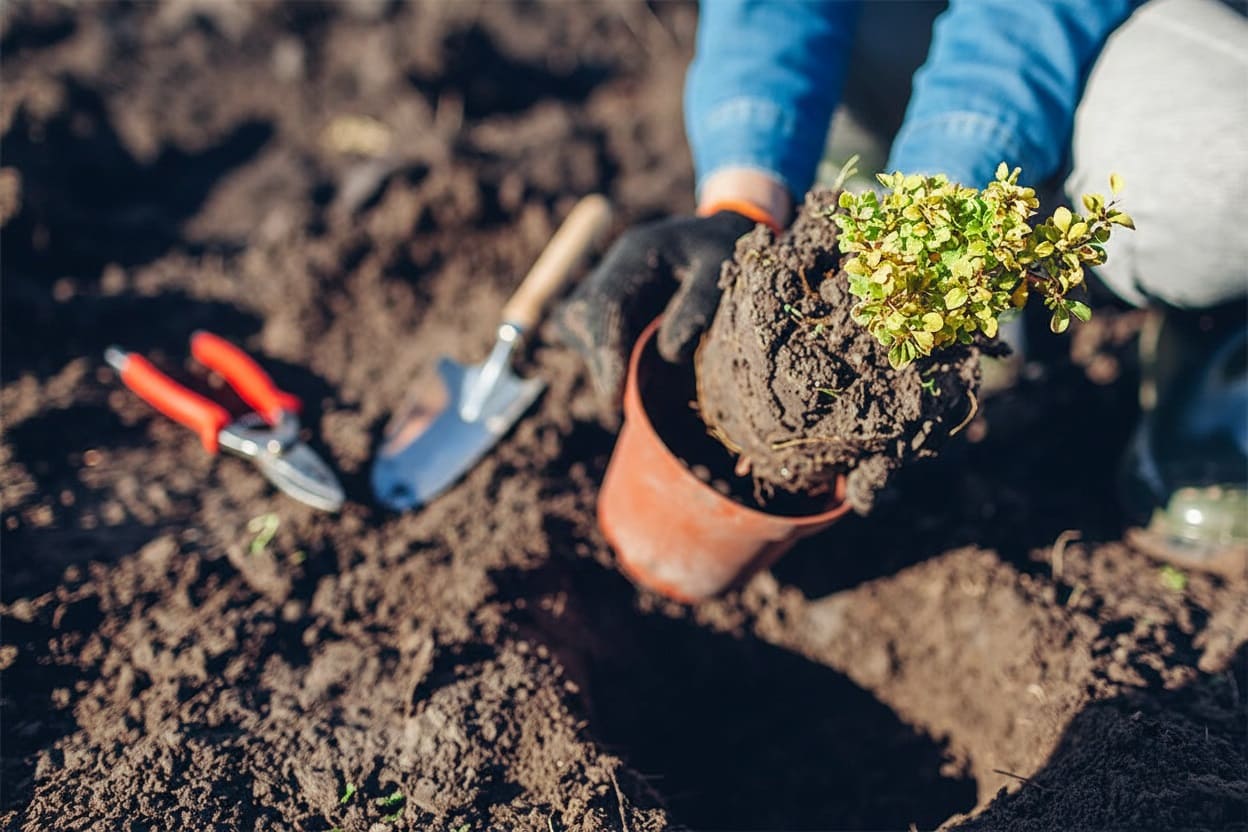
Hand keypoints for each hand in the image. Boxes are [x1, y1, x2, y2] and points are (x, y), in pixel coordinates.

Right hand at [554, 209, 757, 421]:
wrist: (719, 239)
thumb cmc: (725, 253)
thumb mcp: (722, 269)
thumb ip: (700, 304)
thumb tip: (670, 352)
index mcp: (638, 252)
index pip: (607, 303)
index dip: (607, 351)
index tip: (614, 396)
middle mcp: (611, 267)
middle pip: (582, 321)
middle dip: (604, 364)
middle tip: (632, 399)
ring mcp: (601, 284)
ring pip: (579, 332)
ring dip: (606, 361)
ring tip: (646, 375)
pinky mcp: (600, 305)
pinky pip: (589, 339)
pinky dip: (611, 358)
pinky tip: (640, 363)